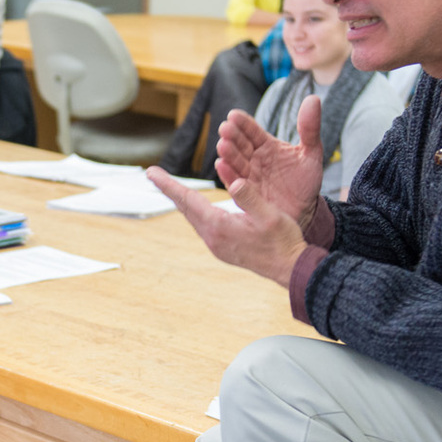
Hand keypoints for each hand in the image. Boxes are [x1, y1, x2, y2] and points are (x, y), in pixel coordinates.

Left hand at [149, 167, 308, 286]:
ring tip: (170, 187)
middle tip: (153, 174)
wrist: (291, 269)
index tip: (151, 172)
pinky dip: (194, 211)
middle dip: (169, 190)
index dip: (169, 184)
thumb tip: (235, 182)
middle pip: (185, 208)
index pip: (188, 200)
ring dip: (181, 201)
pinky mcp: (223, 248)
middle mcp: (213, 238)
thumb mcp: (270, 216)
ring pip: (192, 218)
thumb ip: (250, 198)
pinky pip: (202, 225)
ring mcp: (216, 245)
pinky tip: (195, 206)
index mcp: (220, 227)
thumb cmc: (283, 241)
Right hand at [216, 96, 326, 232]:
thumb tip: (313, 98)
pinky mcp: (246, 195)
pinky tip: (222, 166)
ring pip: (235, 162)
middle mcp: (253, 159)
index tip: (234, 115)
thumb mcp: (311, 153)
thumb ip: (310, 128)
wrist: (306, 212)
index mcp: (266, 146)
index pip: (252, 131)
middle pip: (240, 145)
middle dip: (232, 136)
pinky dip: (228, 175)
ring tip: (223, 145)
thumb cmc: (306, 182)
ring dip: (228, 154)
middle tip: (225, 128)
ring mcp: (248, 177)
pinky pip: (235, 183)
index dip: (243, 123)